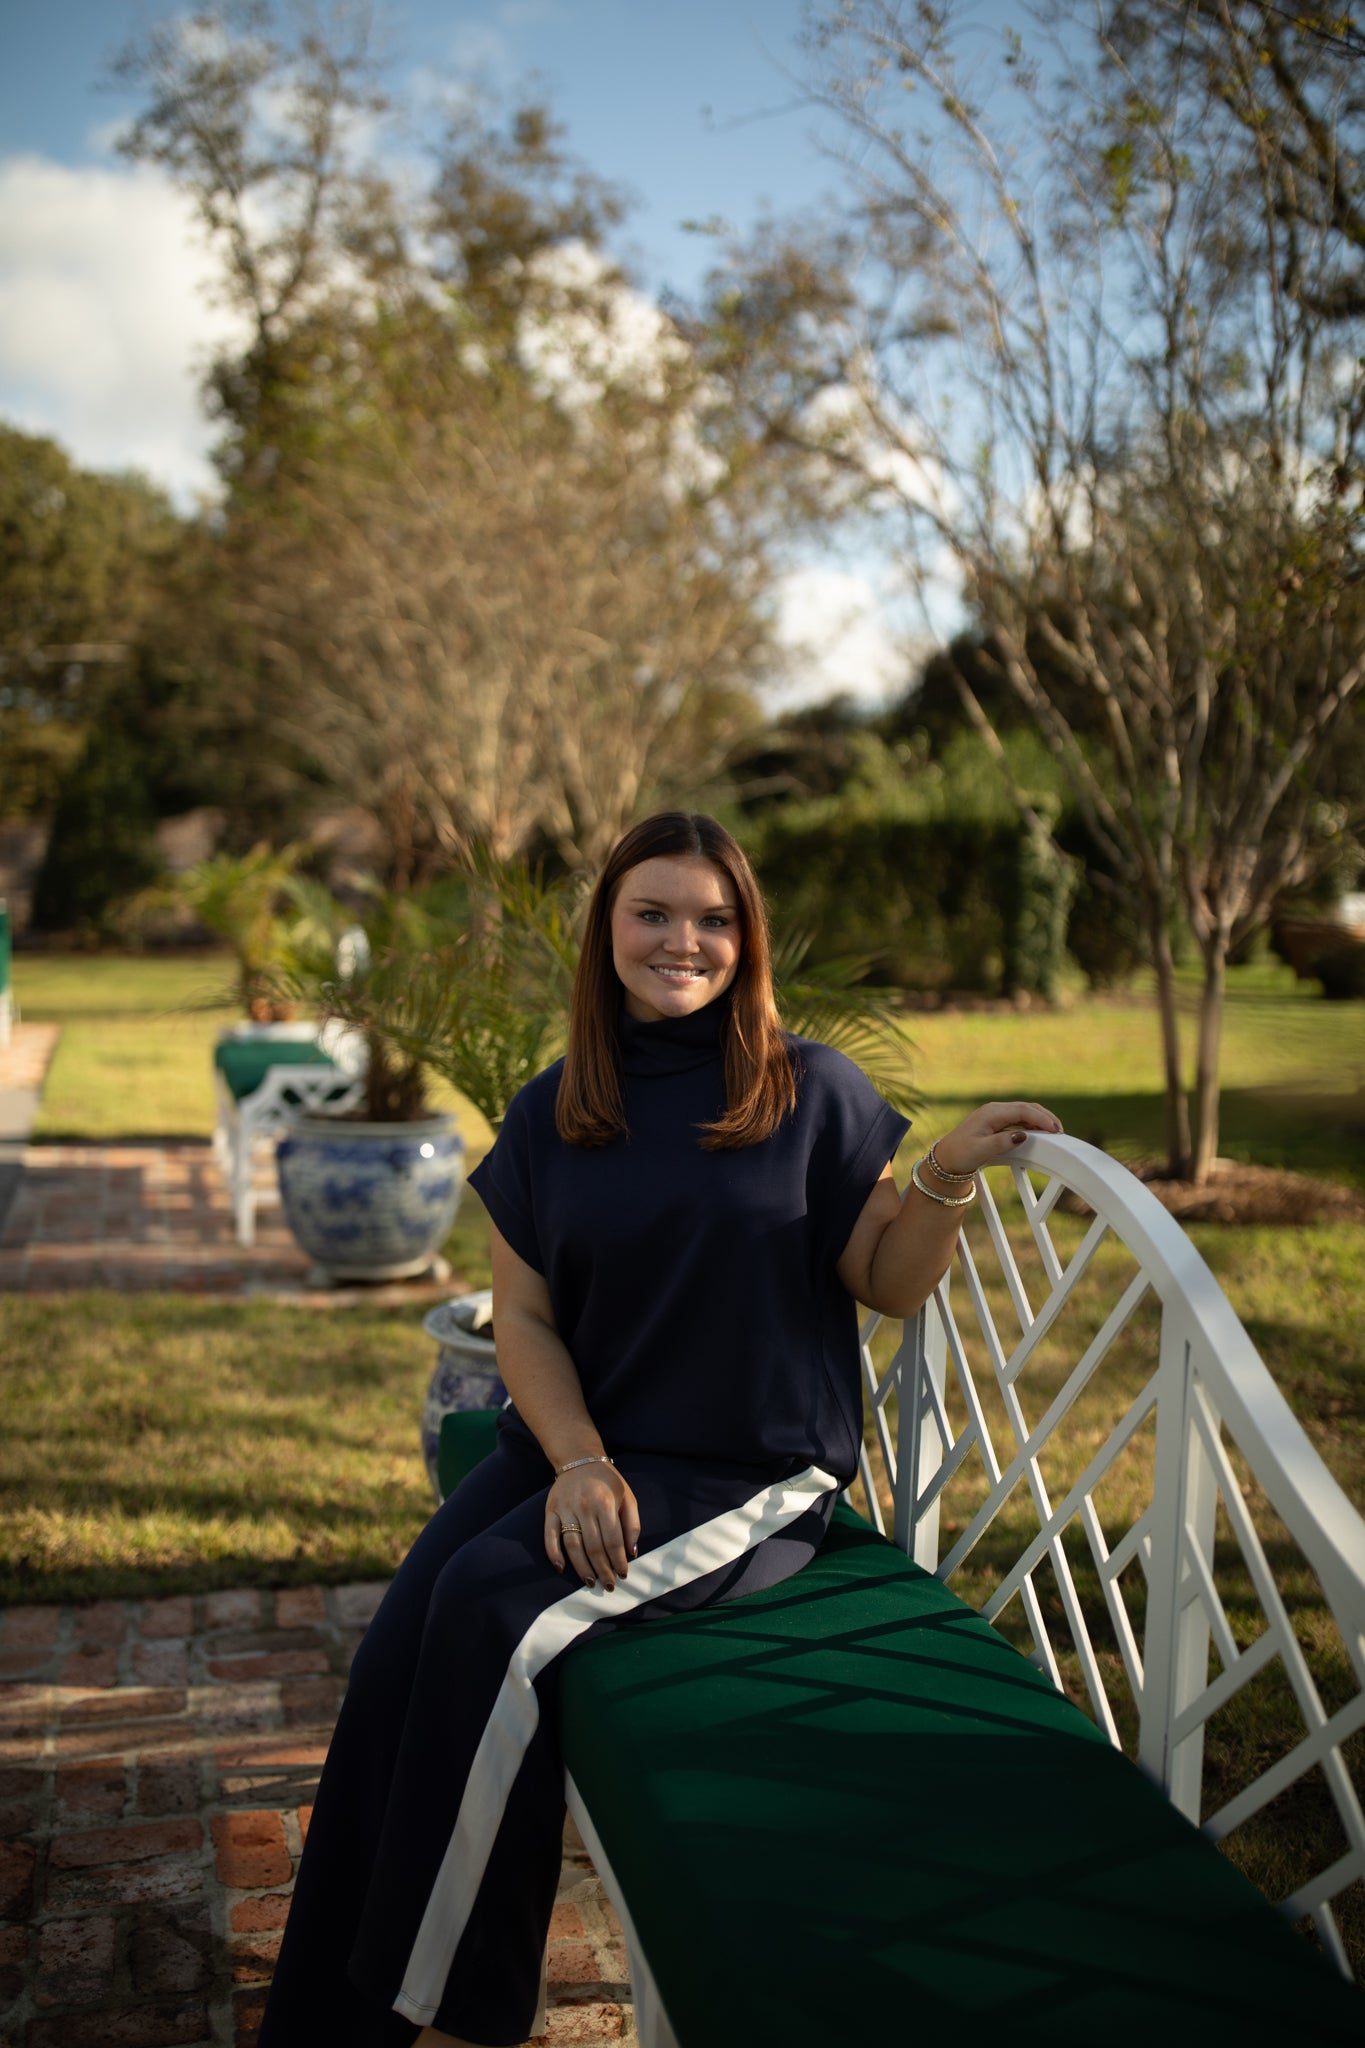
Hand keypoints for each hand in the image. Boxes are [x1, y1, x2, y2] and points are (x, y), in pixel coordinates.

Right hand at [545, 1463, 640, 1590]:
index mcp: (605, 1503)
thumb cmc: (607, 1482)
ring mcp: (565, 1509)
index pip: (613, 1540)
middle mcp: (584, 1506)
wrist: (578, 1459)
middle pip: (594, 1547)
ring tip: (590, 1582)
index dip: (618, 1560)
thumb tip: (632, 1552)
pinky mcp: (550, 1510)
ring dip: (581, 1567)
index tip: (623, 1574)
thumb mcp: (627, 1496)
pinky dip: (553, 1554)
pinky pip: (550, 1536)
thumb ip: (632, 1524)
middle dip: (602, 1569)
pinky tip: (561, 1569)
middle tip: (608, 1585)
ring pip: (573, 1545)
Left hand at [930, 1101, 1063, 1179]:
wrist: (945, 1158)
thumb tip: (1023, 1135)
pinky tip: (1039, 1132)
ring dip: (1040, 1120)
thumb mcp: (981, 1150)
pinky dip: (1032, 1124)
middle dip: (1045, 1117)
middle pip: (1026, 1108)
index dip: (1042, 1119)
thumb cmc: (960, 1154)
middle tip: (1060, 1132)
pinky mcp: (996, 1122)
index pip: (1023, 1110)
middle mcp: (994, 1110)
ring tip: (1054, 1132)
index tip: (1055, 1130)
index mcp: (991, 1113)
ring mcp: (995, 1115)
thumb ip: (1002, 1142)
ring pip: (1024, 1112)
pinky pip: (1019, 1118)